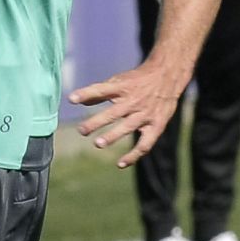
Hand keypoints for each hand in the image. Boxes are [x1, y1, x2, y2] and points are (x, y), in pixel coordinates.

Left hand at [69, 63, 184, 168]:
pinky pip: (145, 144)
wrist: (168, 76)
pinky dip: (133, 155)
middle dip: (97, 122)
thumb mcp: (119, 81)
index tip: (71, 99)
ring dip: (113, 136)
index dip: (86, 94)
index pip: (102, 89)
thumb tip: (78, 102)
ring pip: (128, 127)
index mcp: (123, 87)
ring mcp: (146, 114)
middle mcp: (134, 101)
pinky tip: (120, 164)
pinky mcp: (157, 126)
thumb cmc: (137, 80)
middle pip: (114, 112)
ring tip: (98, 144)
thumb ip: (98, 93)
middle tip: (82, 131)